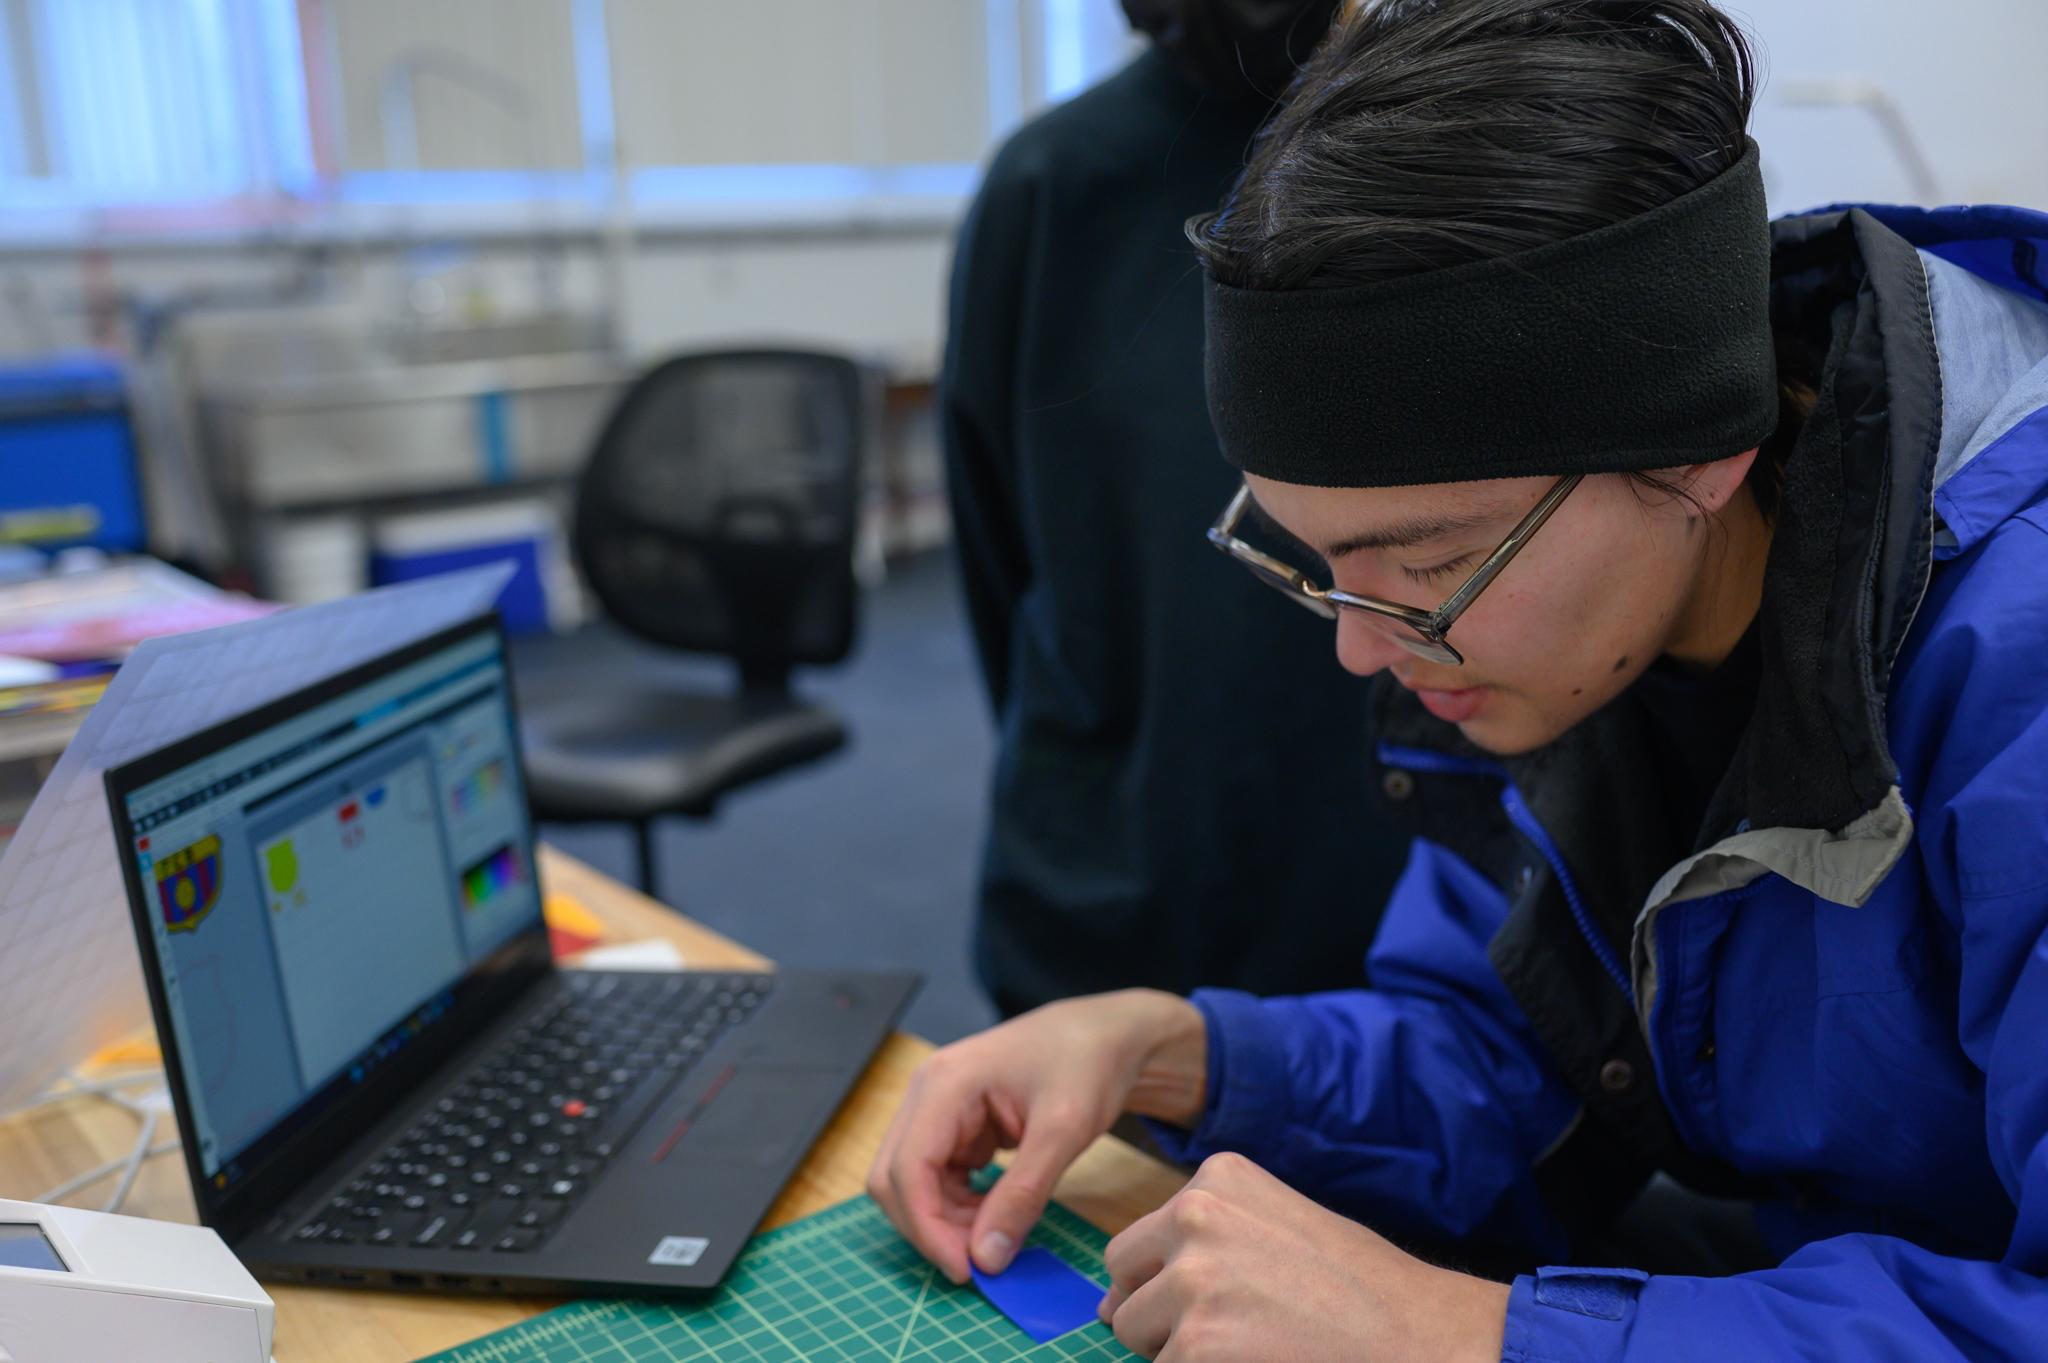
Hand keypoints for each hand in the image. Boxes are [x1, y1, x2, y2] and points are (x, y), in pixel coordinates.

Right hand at [868, 989, 1206, 1283]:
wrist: (1106, 1033)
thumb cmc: (1088, 1064)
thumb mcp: (1064, 1130)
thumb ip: (1024, 1194)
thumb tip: (987, 1258)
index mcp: (945, 1084)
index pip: (907, 1169)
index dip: (926, 1228)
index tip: (965, 1271)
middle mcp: (927, 1093)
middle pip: (895, 1179)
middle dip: (931, 1227)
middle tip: (982, 1262)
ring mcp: (936, 1108)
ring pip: (912, 1183)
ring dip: (944, 1220)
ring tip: (996, 1236)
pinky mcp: (952, 1124)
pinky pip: (935, 1177)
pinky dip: (957, 1206)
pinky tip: (993, 1215)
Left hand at [1101, 1152, 1510, 1362]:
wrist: (1419, 1334)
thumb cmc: (1358, 1288)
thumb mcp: (1276, 1226)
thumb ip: (1202, 1240)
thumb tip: (1111, 1300)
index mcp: (1214, 1177)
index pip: (1143, 1240)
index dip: (1174, 1281)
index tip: (1237, 1294)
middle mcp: (1194, 1214)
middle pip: (1123, 1279)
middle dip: (1157, 1312)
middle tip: (1233, 1328)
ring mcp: (1192, 1278)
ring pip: (1135, 1332)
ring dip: (1177, 1349)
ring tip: (1250, 1344)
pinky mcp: (1195, 1342)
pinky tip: (1253, 1362)